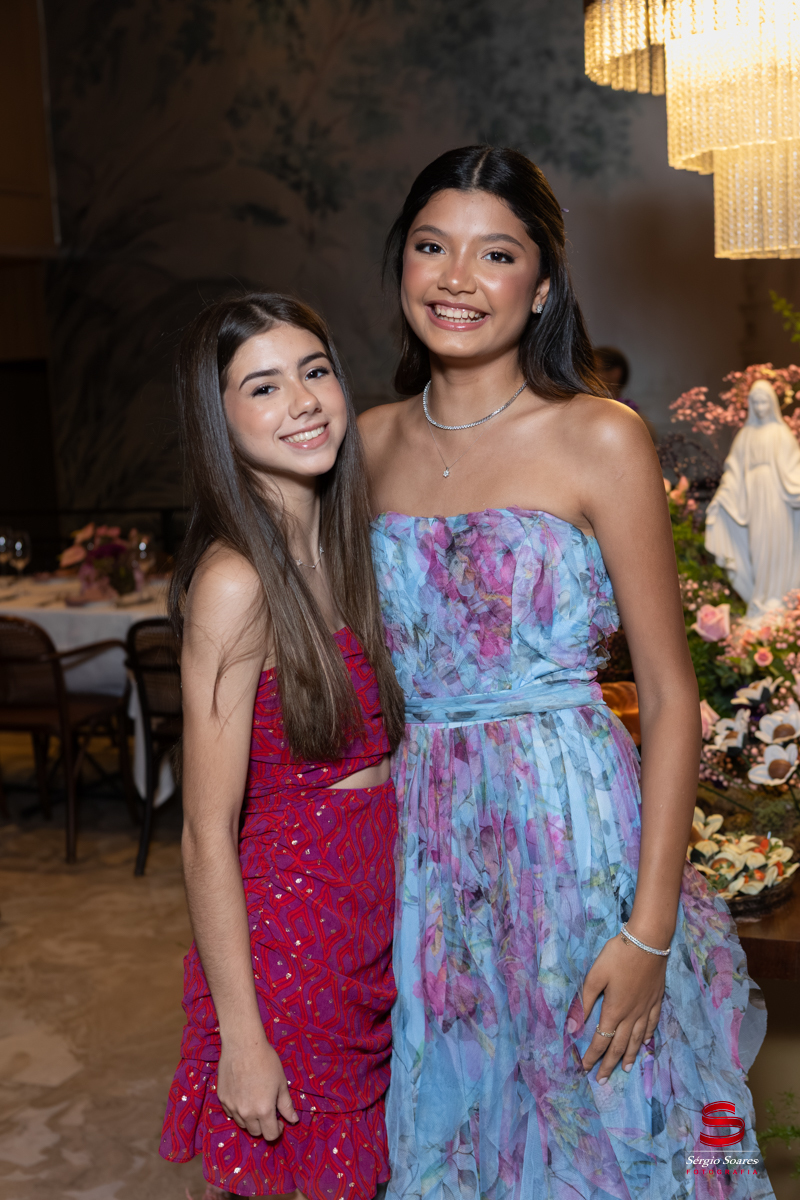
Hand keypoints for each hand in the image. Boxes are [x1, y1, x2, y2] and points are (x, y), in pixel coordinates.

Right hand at [217, 1035, 298, 1139]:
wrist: (243, 1045)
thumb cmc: (266, 1061)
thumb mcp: (281, 1083)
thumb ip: (286, 1105)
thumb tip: (293, 1120)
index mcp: (263, 1110)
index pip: (270, 1135)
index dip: (277, 1131)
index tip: (279, 1122)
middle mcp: (246, 1113)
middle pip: (255, 1132)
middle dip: (264, 1125)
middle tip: (268, 1111)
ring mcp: (232, 1107)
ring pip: (242, 1124)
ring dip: (250, 1119)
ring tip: (255, 1102)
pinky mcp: (222, 1099)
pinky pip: (231, 1113)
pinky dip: (238, 1110)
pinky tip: (243, 1096)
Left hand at [581, 933, 666, 1082]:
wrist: (649, 942)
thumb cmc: (618, 956)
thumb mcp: (595, 976)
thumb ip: (584, 1001)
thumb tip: (573, 1027)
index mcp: (614, 1011)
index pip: (601, 1040)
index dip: (592, 1056)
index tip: (585, 1069)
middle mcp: (632, 1015)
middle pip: (620, 1046)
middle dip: (609, 1063)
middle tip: (603, 1079)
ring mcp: (646, 1009)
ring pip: (638, 1040)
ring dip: (630, 1056)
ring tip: (626, 1069)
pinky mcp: (656, 1000)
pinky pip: (652, 1025)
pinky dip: (647, 1037)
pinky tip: (645, 1043)